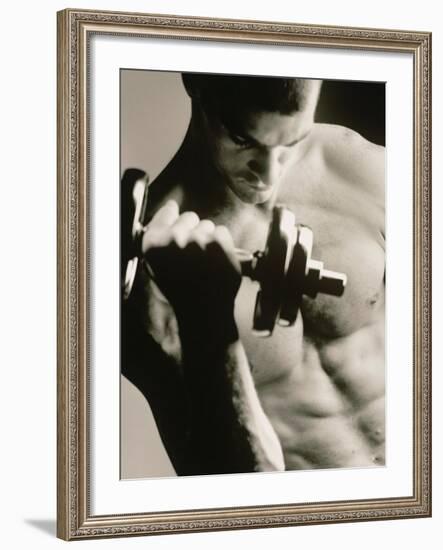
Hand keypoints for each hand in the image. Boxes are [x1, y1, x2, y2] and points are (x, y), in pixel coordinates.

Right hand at [141, 200, 241, 327]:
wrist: (203, 311)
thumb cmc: (179, 289)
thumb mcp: (157, 265)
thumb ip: (160, 235)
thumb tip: (172, 205)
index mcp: (154, 242)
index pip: (168, 211)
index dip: (175, 221)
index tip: (179, 233)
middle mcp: (174, 237)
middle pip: (189, 216)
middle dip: (192, 231)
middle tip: (193, 255)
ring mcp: (199, 239)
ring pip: (207, 225)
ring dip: (207, 238)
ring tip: (205, 262)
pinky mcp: (220, 243)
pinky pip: (222, 232)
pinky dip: (222, 244)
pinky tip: (217, 262)